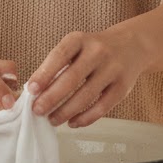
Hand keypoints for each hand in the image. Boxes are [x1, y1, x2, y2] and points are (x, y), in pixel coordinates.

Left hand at [26, 26, 148, 127]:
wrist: (131, 46)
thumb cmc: (93, 49)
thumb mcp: (76, 46)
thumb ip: (59, 64)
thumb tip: (36, 91)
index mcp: (80, 39)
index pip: (59, 55)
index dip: (44, 73)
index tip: (31, 89)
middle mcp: (97, 52)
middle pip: (72, 78)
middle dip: (52, 97)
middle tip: (38, 110)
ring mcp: (112, 69)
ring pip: (86, 95)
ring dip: (66, 111)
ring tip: (52, 119)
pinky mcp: (123, 87)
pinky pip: (102, 107)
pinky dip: (85, 118)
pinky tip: (73, 122)